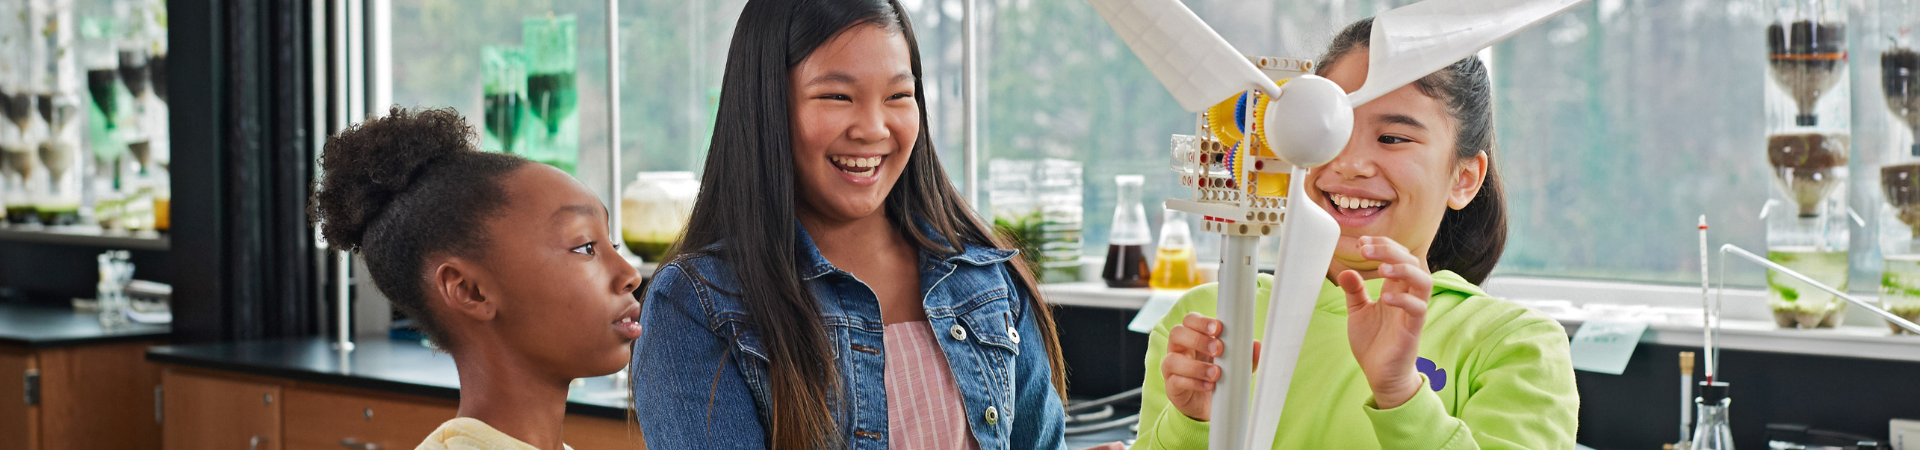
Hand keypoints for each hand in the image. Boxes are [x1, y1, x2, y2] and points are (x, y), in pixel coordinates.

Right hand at [1161, 312, 1260, 421]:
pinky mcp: (1171, 387)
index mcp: (1193, 337)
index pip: (1190, 320)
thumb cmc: (1220, 378)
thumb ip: (1245, 356)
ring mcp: (1172, 368)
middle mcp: (1179, 349)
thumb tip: (1257, 345)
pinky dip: (1193, 383)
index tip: (1219, 328)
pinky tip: (1209, 386)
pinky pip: (1176, 381)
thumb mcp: (1236, 367)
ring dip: (1195, 366)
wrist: (1212, 407)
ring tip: (1216, 373)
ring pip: (1172, 360)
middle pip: (1177, 333)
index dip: (1201, 321)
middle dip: (1198, 339)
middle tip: (1218, 349)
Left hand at [1337, 236, 1431, 409]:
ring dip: (1404, 270)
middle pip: (1411, 262)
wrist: (1380, 374)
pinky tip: (1385, 298)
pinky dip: (1403, 300)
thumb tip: (1345, 271)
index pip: (1397, 257)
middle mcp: (1407, 296)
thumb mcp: (1358, 312)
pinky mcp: (1413, 329)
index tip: (1361, 243)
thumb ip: (1354, 291)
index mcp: (1395, 289)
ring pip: (1423, 281)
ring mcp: (1412, 311)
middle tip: (1365, 249)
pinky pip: (1418, 309)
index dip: (1383, 245)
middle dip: (1389, 250)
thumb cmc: (1373, 342)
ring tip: (1382, 268)